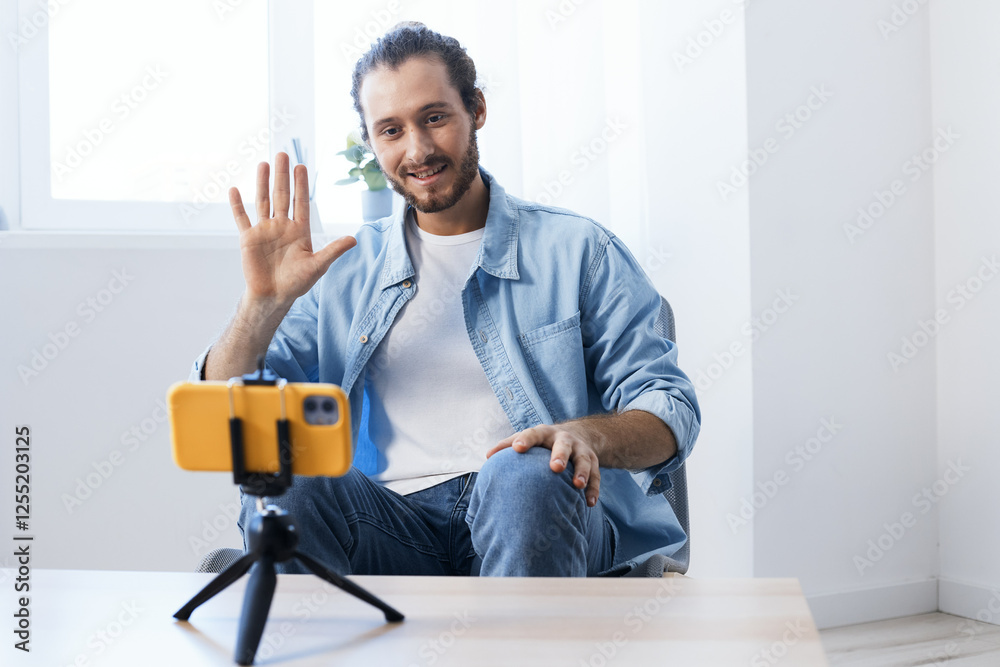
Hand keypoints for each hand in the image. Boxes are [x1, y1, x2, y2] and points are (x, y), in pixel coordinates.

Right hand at [230, 152, 356, 307]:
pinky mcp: (248, 238)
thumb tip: (354, 239)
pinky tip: (234, 189)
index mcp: (299, 230)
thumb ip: (333, 250)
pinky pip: (242, 218)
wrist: (273, 297)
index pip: (301, 202)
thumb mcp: (317, 266)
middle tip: (283, 153)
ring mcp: (264, 231)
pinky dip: (237, 205)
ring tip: (263, 163)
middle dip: (283, 175)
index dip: (301, 184)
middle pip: (282, 195)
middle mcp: (282, 226)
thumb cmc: (296, 283)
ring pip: (263, 201)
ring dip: (262, 183)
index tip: (301, 166)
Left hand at [486, 424, 601, 506]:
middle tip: (555, 467)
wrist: (579, 434)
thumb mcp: (529, 438)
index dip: (525, 440)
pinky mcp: (594, 462)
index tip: (517, 449)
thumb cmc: (544, 441)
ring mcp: (581, 450)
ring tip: (578, 485)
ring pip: (584, 460)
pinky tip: (590, 503)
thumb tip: (488, 457)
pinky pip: (597, 476)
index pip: (533, 434)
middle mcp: (564, 440)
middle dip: (560, 455)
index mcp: (544, 433)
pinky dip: (594, 489)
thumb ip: (508, 445)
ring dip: (582, 472)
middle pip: (563, 445)